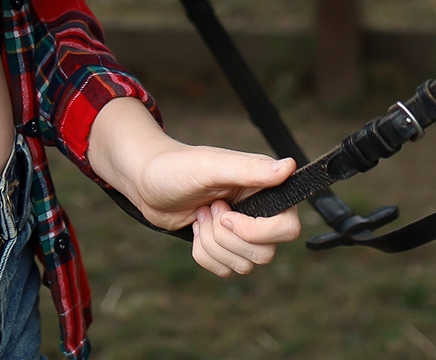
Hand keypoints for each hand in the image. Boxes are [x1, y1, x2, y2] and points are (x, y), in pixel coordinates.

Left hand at [86, 98, 302, 277]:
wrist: (146, 182)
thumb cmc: (176, 167)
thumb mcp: (211, 165)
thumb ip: (250, 169)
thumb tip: (289, 166)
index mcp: (265, 188)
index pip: (288, 228)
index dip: (257, 231)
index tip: (225, 213)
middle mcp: (260, 212)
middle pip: (265, 253)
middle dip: (226, 238)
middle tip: (207, 210)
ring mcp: (242, 233)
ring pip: (245, 265)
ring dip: (213, 244)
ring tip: (200, 215)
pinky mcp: (224, 247)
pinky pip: (226, 271)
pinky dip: (205, 254)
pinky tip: (196, 228)